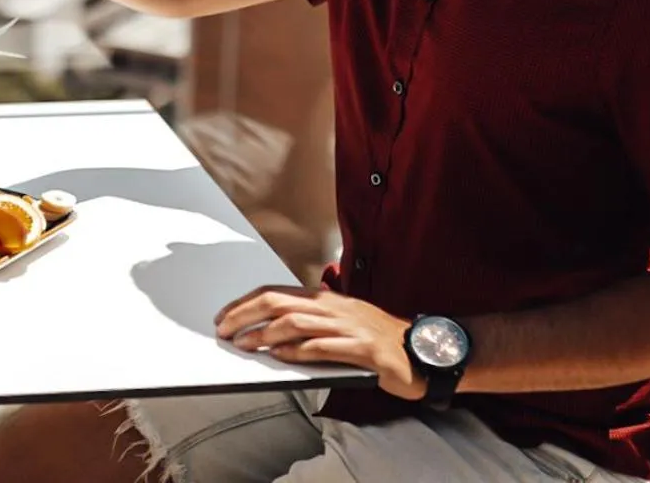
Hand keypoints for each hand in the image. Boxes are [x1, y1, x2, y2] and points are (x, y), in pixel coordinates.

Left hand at [215, 285, 424, 399]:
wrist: (426, 351)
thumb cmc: (380, 340)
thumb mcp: (342, 323)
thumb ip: (311, 323)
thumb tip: (271, 332)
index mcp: (326, 299)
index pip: (276, 292)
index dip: (245, 302)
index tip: (223, 316)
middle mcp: (334, 307)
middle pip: (278, 303)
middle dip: (245, 314)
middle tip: (224, 329)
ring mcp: (349, 326)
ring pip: (296, 322)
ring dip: (265, 334)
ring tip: (245, 345)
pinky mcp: (364, 349)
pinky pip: (324, 347)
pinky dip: (298, 351)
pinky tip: (281, 357)